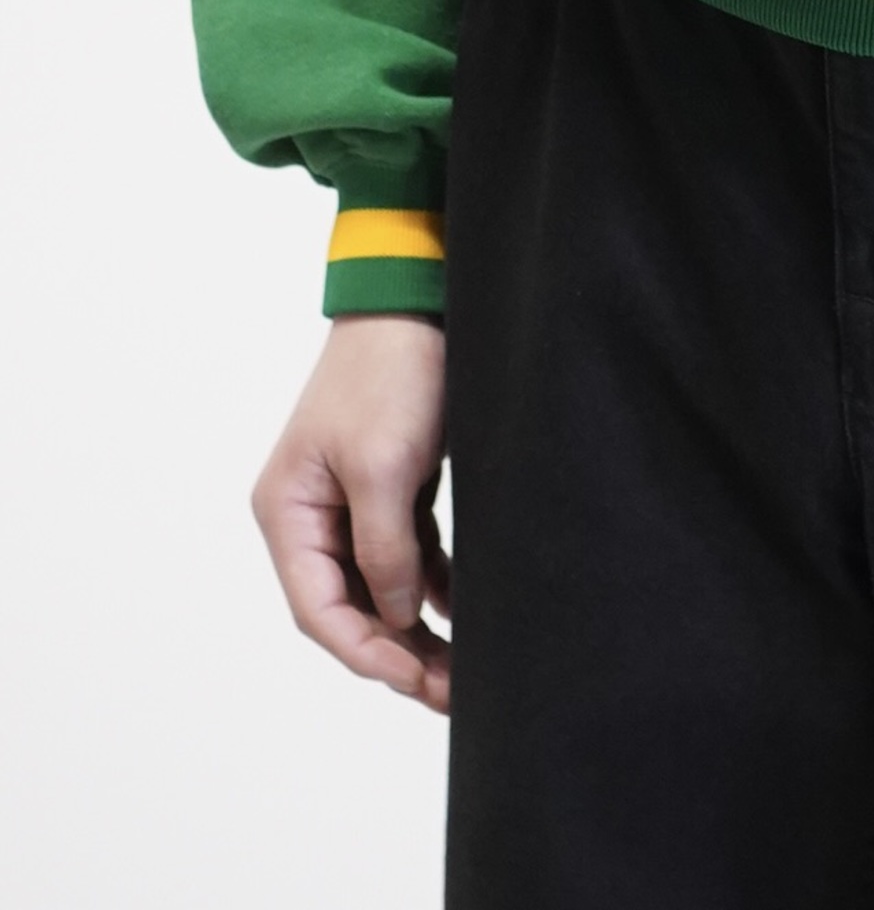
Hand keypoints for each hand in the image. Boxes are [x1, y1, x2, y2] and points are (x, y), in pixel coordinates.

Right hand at [252, 315, 450, 711]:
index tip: (416, 679)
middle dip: (397, 654)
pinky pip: (410, 555)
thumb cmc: (389, 371)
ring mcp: (351, 502)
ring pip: (382, 588)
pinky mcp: (393, 485)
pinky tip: (467, 615)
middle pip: (351, 608)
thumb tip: (396, 617)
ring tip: (462, 671)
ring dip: (418, 630)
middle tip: (450, 692)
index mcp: (288, 512)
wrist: (417, 298)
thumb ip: (383, 549)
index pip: (320, 609)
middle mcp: (312, 514)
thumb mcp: (384, 466)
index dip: (367, 654)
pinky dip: (435, 587)